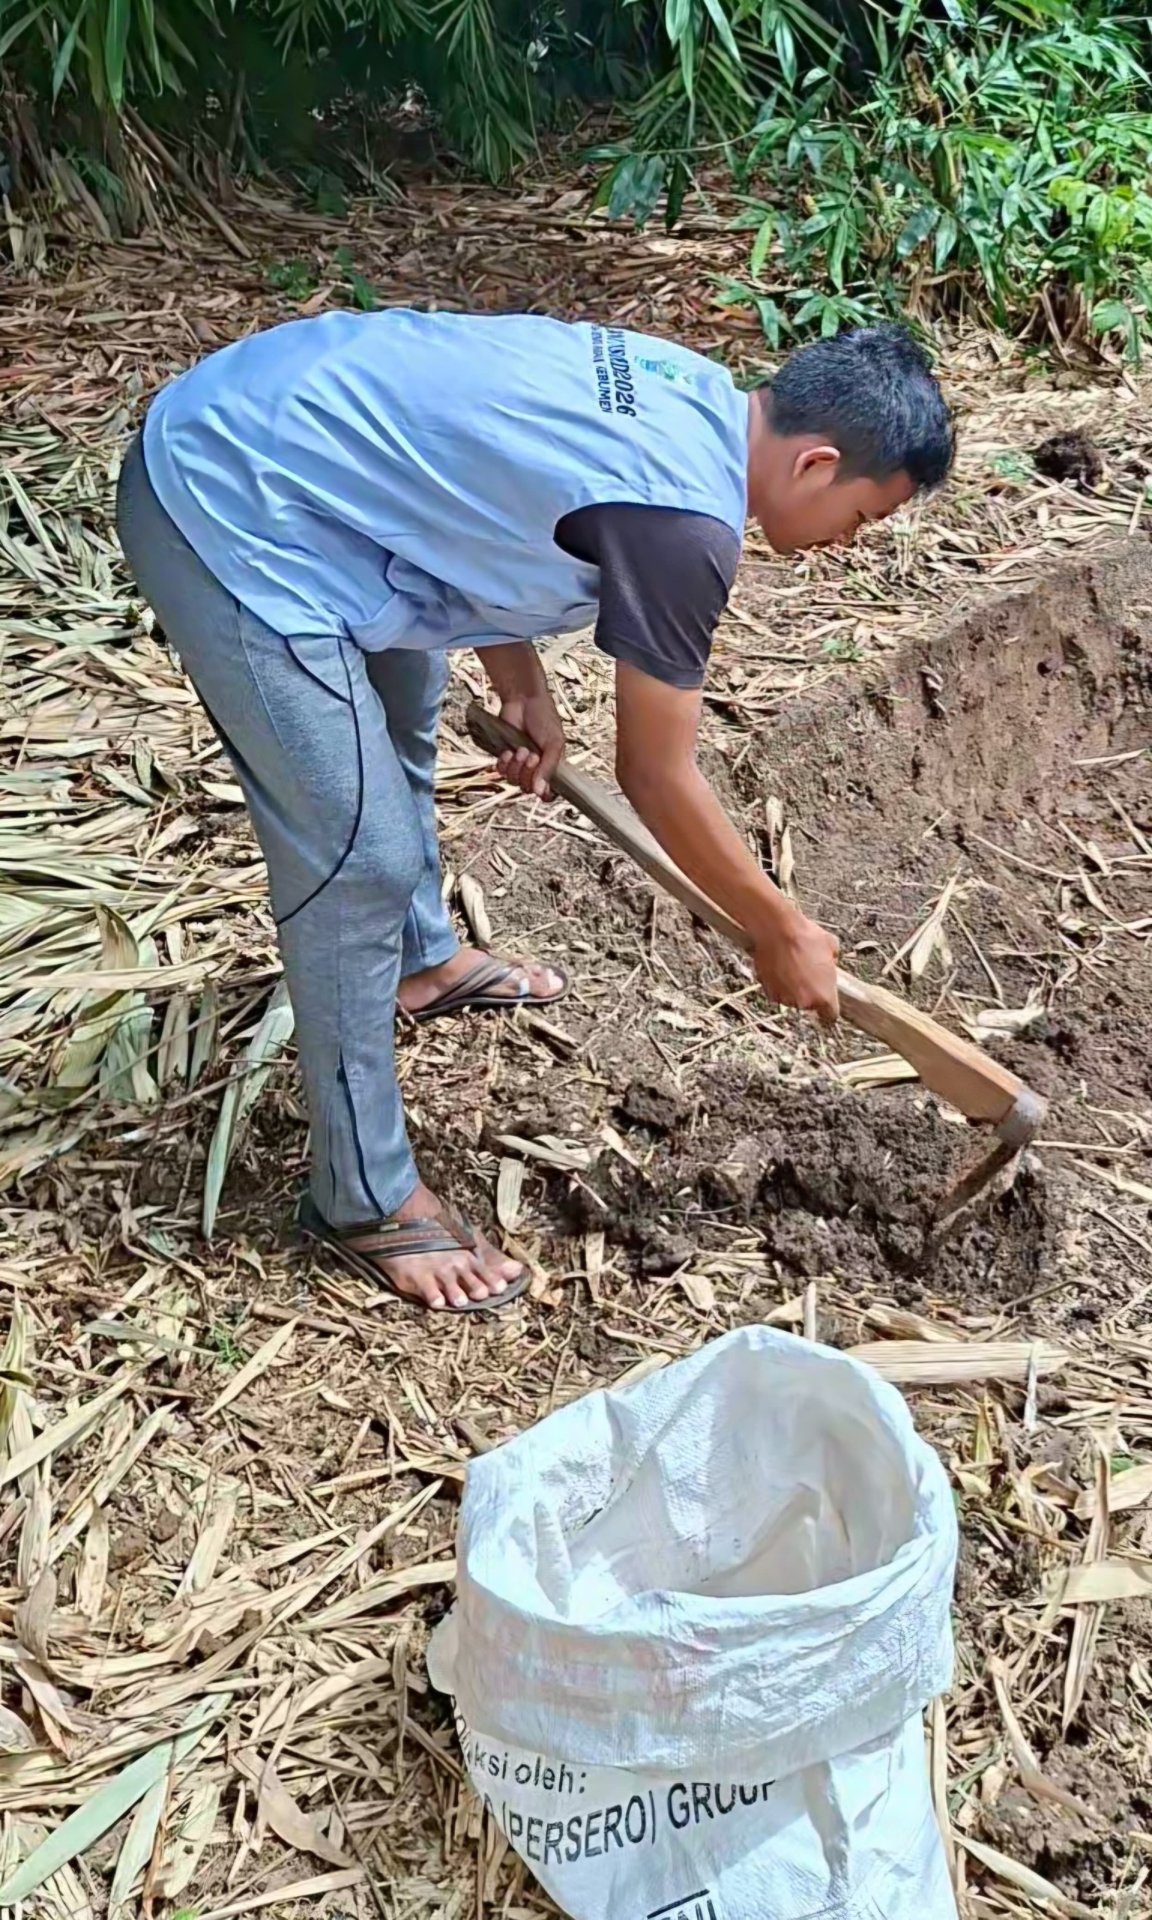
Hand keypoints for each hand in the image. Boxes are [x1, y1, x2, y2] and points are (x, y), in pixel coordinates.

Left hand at [495, 689, 565, 800]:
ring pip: (513, 781)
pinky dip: (504, 763)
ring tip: (521, 749)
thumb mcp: (554, 744)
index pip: (548, 793)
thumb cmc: (544, 718)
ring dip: (516, 766)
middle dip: (528, 773)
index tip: (542, 789)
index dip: (545, 794)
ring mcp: (518, 763)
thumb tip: (541, 793)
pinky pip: (501, 771)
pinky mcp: (504, 756)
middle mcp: (535, 768)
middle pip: (528, 788)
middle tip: (532, 755)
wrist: (524, 700)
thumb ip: (549, 768)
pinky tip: (508, 751)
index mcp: (551, 767)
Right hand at [753, 909, 840, 1025]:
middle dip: (809, 992)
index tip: (827, 1004)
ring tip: (792, 966)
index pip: (830, 1015)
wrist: (777, 931)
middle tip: (808, 972)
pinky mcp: (768, 991)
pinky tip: (780, 966)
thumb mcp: (831, 946)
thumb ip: (833, 962)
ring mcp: (784, 998)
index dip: (828, 1008)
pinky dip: (778, 983)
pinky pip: (776, 991)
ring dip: (792, 988)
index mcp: (824, 996)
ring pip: (791, 998)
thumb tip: (830, 961)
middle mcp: (804, 1002)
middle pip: (809, 1004)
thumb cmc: (805, 938)